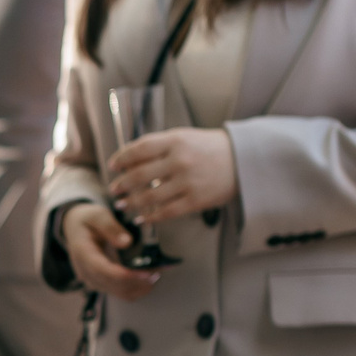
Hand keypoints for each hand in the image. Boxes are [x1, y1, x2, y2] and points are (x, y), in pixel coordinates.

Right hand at [59, 201, 161, 301]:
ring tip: (156, 272)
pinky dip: (137, 288)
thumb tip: (127, 242)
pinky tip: (148, 277)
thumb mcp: (97, 215)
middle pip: (114, 286)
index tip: (146, 273)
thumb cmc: (87, 220)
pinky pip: (121, 292)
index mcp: (83, 253)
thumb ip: (111, 227)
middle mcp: (86, 272)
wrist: (75, 229)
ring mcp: (94, 281)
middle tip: (159, 269)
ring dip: (140, 287)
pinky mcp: (102, 284)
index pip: (103, 271)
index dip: (126, 276)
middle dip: (138, 281)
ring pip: (120, 293)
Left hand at [106, 129, 237, 225]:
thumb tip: (129, 158)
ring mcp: (187, 182)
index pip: (140, 149)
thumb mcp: (184, 137)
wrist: (242, 160)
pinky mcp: (195, 201)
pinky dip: (150, 217)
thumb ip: (159, 146)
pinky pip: (166, 212)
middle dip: (122, 184)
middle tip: (113, 190)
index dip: (122, 158)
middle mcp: (180, 161)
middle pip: (140, 175)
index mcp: (175, 141)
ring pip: (149, 197)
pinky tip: (141, 218)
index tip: (112, 166)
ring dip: (131, 203)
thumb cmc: (209, 148)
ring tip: (122, 205)